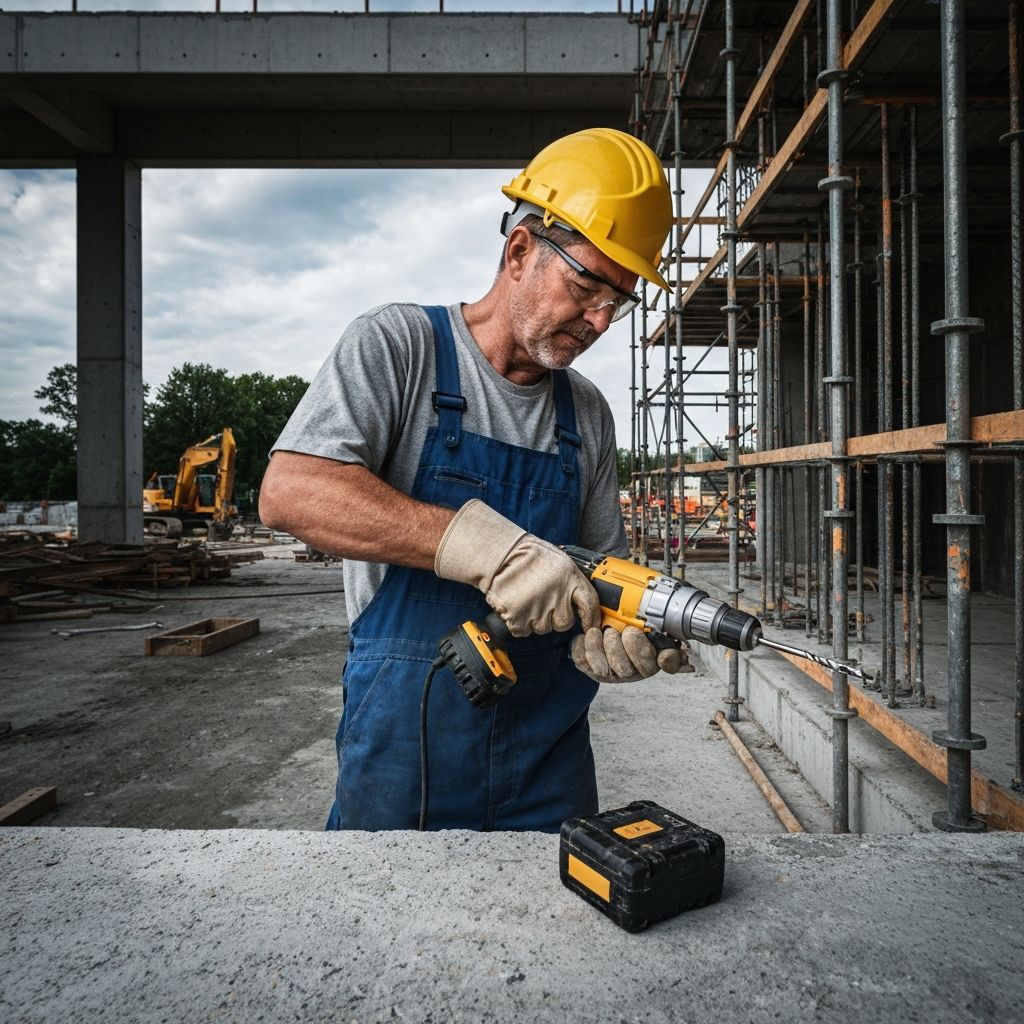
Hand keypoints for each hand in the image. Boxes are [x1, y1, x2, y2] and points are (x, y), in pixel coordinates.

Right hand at [435, 500, 599, 636]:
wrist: (500, 555)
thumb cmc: (529, 556)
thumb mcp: (560, 562)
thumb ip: (573, 581)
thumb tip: (583, 602)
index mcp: (570, 578)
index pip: (590, 604)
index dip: (592, 618)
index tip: (591, 626)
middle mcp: (557, 595)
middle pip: (564, 623)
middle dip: (555, 617)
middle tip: (542, 600)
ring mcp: (537, 609)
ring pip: (543, 628)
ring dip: (535, 618)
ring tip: (526, 598)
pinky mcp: (518, 619)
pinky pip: (523, 631)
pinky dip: (518, 622)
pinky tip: (516, 605)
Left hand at [571, 625, 689, 682]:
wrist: (609, 621)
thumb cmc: (635, 628)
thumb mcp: (656, 633)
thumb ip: (668, 646)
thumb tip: (667, 657)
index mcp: (649, 663)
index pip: (649, 666)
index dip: (640, 652)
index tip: (632, 632)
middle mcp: (629, 671)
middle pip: (623, 669)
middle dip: (616, 647)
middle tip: (613, 630)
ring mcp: (609, 671)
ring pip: (602, 668)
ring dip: (597, 647)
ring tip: (596, 631)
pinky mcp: (589, 667)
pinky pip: (581, 661)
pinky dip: (580, 646)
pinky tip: (584, 635)